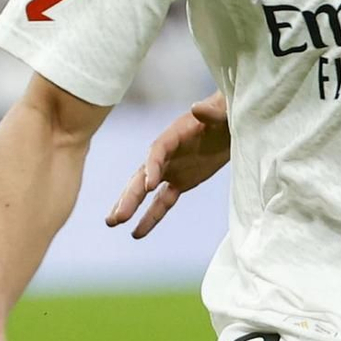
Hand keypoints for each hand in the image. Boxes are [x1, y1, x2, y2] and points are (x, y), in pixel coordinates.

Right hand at [106, 94, 230, 238]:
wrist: (228, 123)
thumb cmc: (225, 113)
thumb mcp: (221, 112)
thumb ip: (210, 112)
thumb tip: (196, 107)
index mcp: (172, 136)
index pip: (157, 153)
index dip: (152, 168)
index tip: (150, 185)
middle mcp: (164, 154)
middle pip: (142, 176)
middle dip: (130, 196)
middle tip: (116, 217)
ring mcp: (169, 170)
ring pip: (145, 191)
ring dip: (130, 207)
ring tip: (112, 222)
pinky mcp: (179, 182)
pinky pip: (162, 202)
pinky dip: (151, 217)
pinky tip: (137, 233)